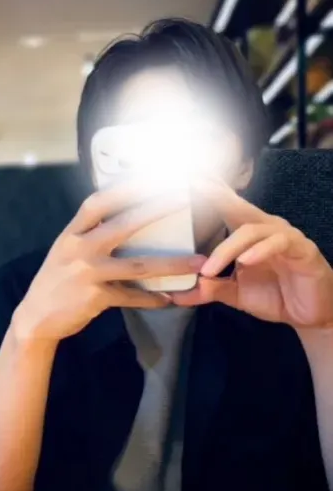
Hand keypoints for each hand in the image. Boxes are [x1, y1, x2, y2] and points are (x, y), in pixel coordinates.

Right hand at [11, 185, 204, 344]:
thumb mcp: (65, 250)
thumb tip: (122, 216)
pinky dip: (152, 299)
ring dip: (170, 264)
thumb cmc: (57, 279)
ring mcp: (87, 274)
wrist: (35, 318)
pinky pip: (132, 297)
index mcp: (71, 233)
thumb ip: (88, 234)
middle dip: (155, 209)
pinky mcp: (95, 299)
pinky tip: (170, 298)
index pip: (98, 202)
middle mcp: (78, 248)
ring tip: (197, 261)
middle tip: (183, 198)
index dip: (123, 188)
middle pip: (123, 225)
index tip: (149, 175)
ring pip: (137, 266)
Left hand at [173, 179, 332, 329]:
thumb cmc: (275, 295)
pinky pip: (279, 243)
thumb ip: (210, 290)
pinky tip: (246, 260)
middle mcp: (265, 227)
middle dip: (216, 194)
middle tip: (195, 184)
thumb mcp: (236, 294)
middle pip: (237, 205)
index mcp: (248, 232)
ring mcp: (284, 235)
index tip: (189, 176)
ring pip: (251, 230)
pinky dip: (260, 251)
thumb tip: (178, 293)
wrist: (311, 315)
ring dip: (227, 249)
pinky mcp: (302, 249)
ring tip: (209, 270)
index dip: (209, 191)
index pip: (226, 207)